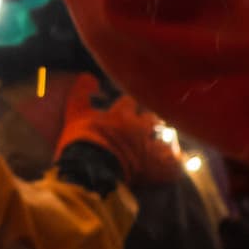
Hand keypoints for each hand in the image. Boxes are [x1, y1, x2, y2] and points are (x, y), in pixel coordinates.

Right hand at [56, 74, 180, 188]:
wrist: (90, 173)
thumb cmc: (81, 143)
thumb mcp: (75, 114)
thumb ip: (81, 93)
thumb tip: (88, 76)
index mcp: (122, 115)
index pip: (131, 101)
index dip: (128, 105)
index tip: (125, 107)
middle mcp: (141, 129)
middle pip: (152, 118)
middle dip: (149, 120)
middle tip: (145, 125)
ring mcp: (151, 150)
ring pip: (166, 138)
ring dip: (163, 139)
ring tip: (159, 142)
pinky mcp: (159, 170)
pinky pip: (174, 164)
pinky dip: (172, 163)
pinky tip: (169, 163)